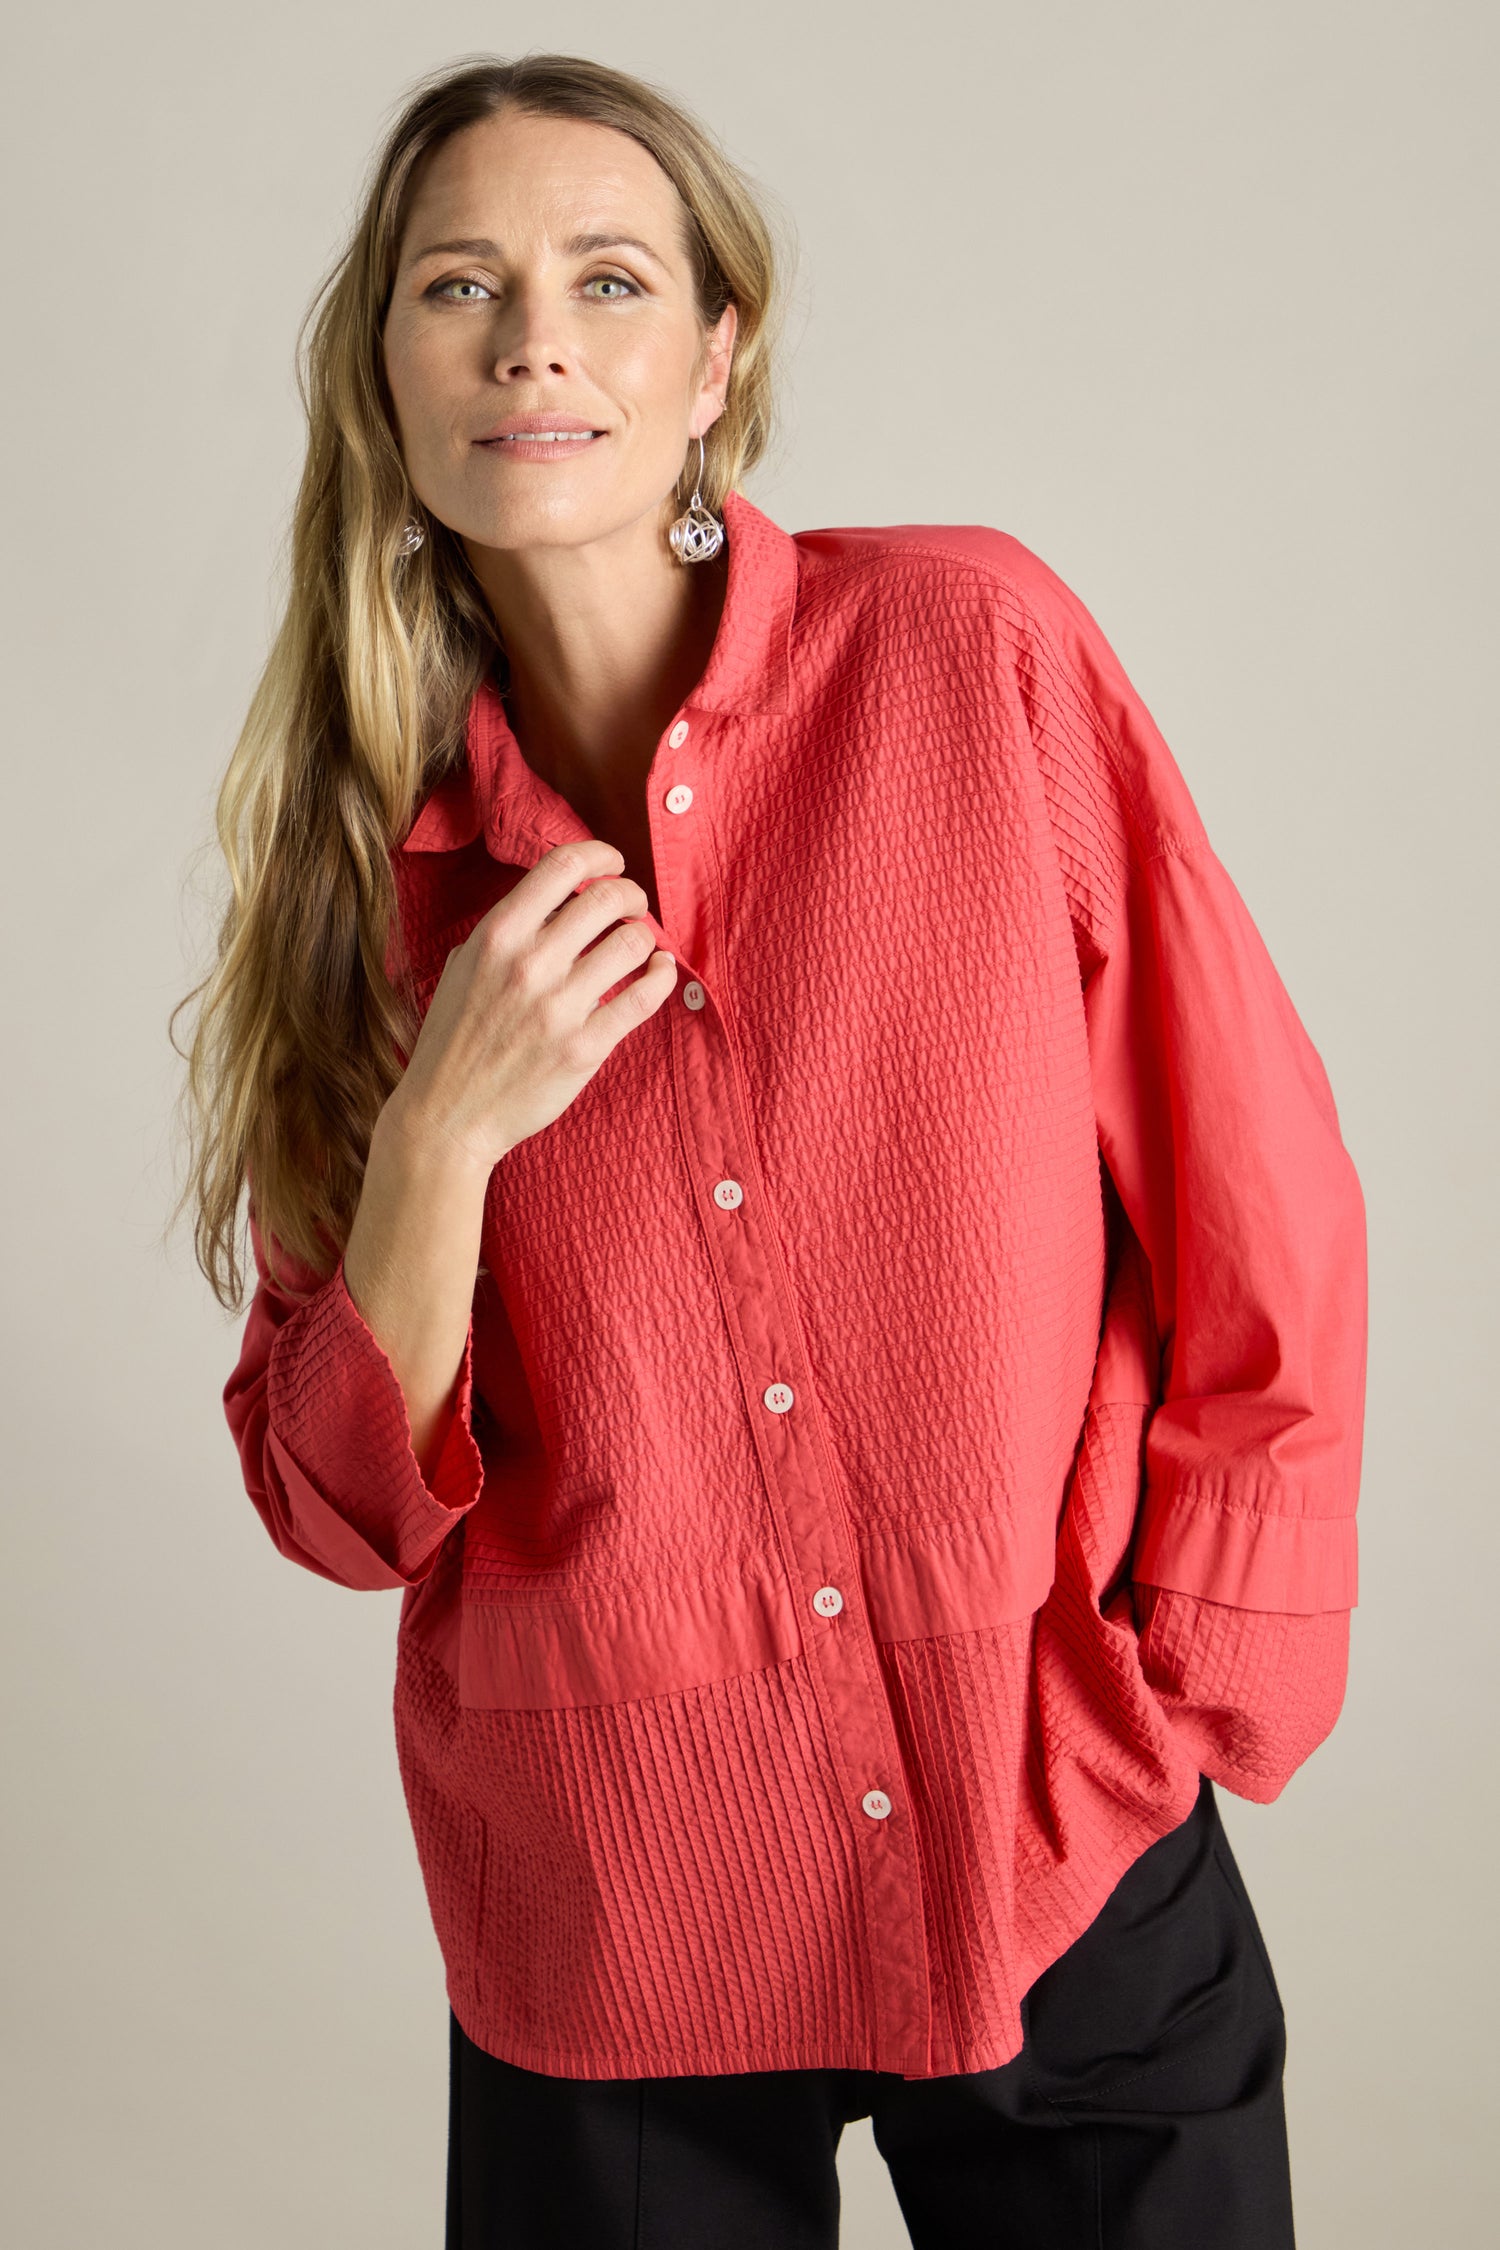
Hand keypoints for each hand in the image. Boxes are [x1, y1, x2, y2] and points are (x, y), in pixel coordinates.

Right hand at [386, 838, 675, 1170]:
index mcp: (498, 935)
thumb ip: (507, 929)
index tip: (613, 864)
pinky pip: (643, 997)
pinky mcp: (585, 1047)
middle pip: (607, 897)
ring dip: (644, 937)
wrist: (447, 1114)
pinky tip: (662, 971)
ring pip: (632, 944)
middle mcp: (531, 963)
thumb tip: (555, 901)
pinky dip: (662, 976)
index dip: (600, 855)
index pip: (563, 865)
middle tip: (633, 907)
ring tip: (640, 945)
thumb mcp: (464, 966)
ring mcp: (560, 1007)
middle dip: (631, 895)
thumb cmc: (454, 1039)